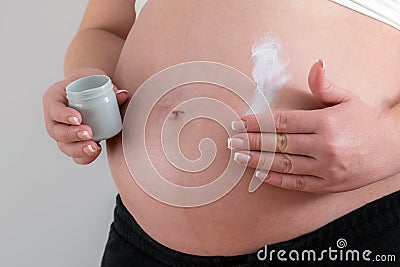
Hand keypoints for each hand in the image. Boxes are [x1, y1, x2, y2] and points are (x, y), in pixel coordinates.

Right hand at [42, 68, 128, 164]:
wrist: (87, 90)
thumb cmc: (88, 83)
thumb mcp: (95, 79)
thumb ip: (109, 88)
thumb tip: (123, 94)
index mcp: (54, 99)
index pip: (54, 109)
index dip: (64, 115)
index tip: (78, 118)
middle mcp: (54, 118)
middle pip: (56, 132)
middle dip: (72, 135)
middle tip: (89, 133)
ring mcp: (62, 133)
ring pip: (64, 146)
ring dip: (78, 149)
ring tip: (94, 147)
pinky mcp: (72, 143)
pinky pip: (74, 155)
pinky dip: (84, 157)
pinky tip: (96, 152)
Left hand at [230, 60, 399, 192]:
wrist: (391, 150)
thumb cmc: (364, 122)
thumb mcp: (347, 99)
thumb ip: (325, 85)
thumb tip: (315, 63)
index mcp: (325, 122)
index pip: (282, 122)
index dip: (258, 122)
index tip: (240, 122)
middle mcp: (324, 146)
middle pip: (278, 143)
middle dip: (251, 141)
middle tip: (232, 140)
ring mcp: (325, 168)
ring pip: (283, 165)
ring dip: (257, 160)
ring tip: (238, 156)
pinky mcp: (326, 184)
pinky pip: (295, 183)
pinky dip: (275, 180)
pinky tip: (259, 174)